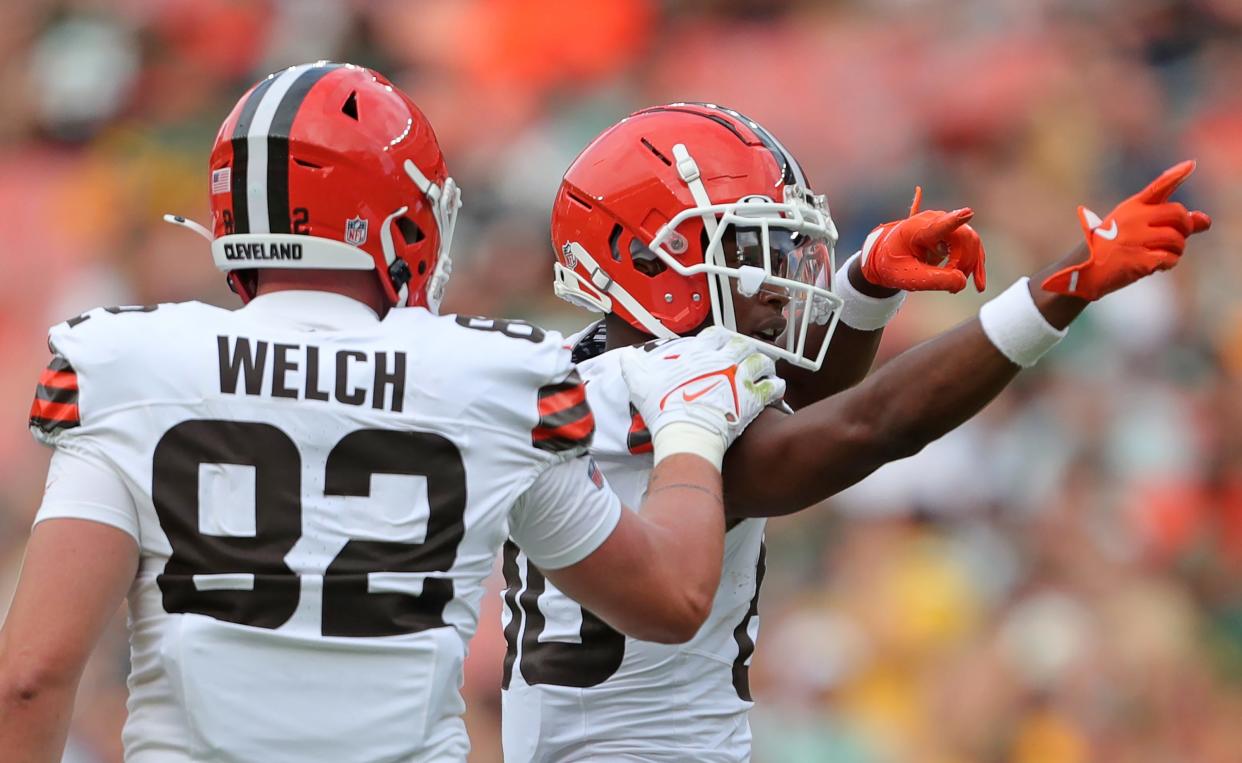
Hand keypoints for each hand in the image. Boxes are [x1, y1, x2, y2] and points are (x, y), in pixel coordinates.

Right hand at [621, 327, 784, 452]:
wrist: (686, 433)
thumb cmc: (664, 408)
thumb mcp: (640, 382)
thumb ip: (634, 366)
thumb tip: (626, 357)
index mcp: (700, 352)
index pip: (716, 334)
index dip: (722, 337)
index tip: (723, 342)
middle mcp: (723, 360)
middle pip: (743, 344)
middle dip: (746, 348)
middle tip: (746, 356)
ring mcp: (740, 378)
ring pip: (762, 361)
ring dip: (764, 365)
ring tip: (764, 371)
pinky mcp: (753, 398)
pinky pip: (773, 386)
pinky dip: (775, 386)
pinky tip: (775, 389)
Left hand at [861, 186, 986, 292]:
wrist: (886, 255)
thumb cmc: (893, 264)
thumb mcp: (908, 277)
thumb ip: (933, 280)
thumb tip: (962, 282)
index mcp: (917, 230)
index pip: (939, 225)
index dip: (955, 220)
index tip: (968, 213)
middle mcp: (934, 221)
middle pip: (964, 238)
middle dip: (963, 264)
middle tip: (952, 289)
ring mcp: (945, 223)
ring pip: (971, 242)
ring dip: (968, 267)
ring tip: (954, 290)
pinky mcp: (952, 232)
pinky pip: (971, 247)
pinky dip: (974, 266)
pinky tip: (978, 284)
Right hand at [1042, 160, 1211, 299]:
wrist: (1085, 271)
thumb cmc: (1112, 246)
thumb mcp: (1135, 228)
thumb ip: (1170, 222)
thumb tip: (1206, 220)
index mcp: (1131, 207)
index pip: (1158, 187)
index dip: (1176, 175)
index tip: (1191, 165)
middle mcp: (1133, 219)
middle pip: (1178, 214)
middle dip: (1186, 226)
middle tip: (1179, 235)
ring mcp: (1135, 239)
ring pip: (1177, 238)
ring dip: (1177, 248)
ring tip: (1164, 253)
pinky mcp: (1139, 260)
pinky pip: (1170, 258)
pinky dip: (1169, 263)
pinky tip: (1157, 265)